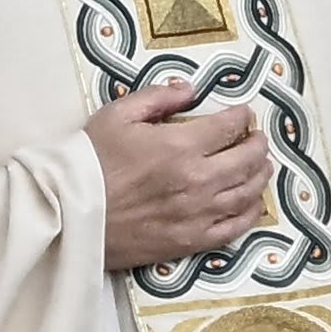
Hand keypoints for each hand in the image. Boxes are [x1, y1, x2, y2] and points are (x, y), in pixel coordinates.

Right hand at [89, 69, 267, 274]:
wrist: (69, 215)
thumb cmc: (89, 162)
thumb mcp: (117, 115)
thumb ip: (158, 97)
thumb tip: (190, 90)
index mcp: (180, 146)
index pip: (229, 126)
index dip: (242, 116)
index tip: (242, 113)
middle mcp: (198, 180)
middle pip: (247, 159)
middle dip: (257, 144)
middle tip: (257, 138)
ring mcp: (197, 214)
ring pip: (247, 193)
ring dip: (260, 175)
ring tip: (262, 166)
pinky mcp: (190, 241)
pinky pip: (234, 228)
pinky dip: (250, 213)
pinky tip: (252, 204)